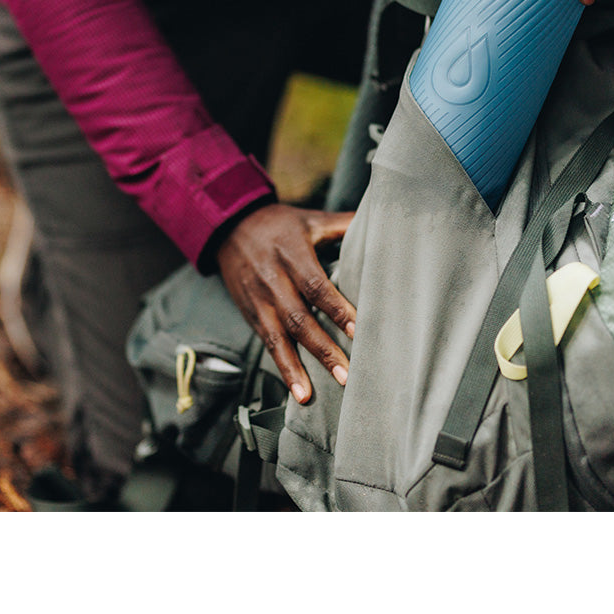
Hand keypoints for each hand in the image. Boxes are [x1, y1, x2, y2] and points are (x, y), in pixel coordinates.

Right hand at [216, 203, 355, 402]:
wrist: (228, 227)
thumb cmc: (279, 224)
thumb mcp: (311, 219)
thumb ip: (344, 224)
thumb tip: (385, 222)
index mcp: (292, 253)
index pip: (315, 285)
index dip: (336, 309)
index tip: (357, 330)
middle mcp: (272, 279)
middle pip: (298, 317)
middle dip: (322, 347)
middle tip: (347, 373)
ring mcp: (259, 300)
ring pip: (279, 337)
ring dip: (298, 367)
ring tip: (315, 394)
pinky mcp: (251, 314)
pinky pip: (268, 345)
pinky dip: (283, 369)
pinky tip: (298, 392)